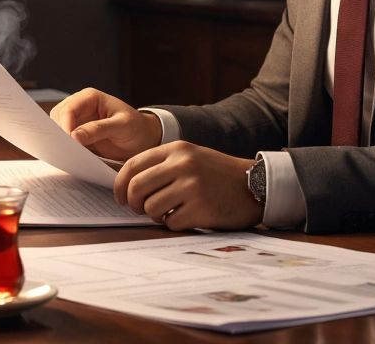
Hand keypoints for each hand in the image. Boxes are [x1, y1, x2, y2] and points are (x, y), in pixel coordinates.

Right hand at [49, 87, 162, 160]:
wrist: (144, 140)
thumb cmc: (137, 128)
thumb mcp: (122, 127)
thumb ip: (99, 130)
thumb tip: (74, 136)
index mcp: (90, 98)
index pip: (69, 109)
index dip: (64, 125)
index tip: (68, 141)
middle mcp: (80, 107)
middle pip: (58, 118)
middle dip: (58, 133)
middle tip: (64, 151)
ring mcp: (78, 122)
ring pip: (57, 130)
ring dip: (60, 142)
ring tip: (67, 155)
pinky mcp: (78, 137)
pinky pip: (65, 142)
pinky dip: (64, 149)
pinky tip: (69, 158)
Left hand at [115, 141, 261, 230]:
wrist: (254, 185)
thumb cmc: (217, 174)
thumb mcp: (191, 157)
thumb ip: (162, 165)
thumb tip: (127, 184)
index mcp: (177, 149)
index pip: (133, 165)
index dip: (120, 185)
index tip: (120, 198)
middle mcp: (183, 165)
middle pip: (137, 188)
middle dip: (133, 203)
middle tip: (140, 209)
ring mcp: (192, 186)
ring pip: (151, 207)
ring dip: (155, 215)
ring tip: (168, 212)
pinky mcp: (201, 208)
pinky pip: (171, 222)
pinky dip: (174, 224)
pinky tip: (186, 217)